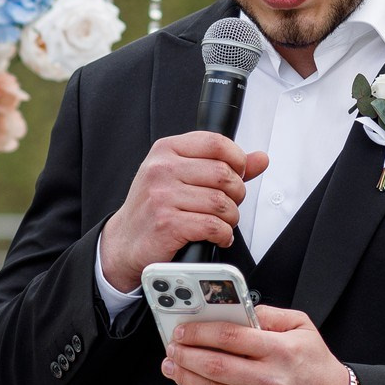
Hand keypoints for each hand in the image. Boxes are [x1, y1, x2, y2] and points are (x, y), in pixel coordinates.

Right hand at [99, 132, 271, 293]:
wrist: (124, 241)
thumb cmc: (154, 207)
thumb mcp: (181, 176)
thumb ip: (221, 165)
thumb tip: (260, 159)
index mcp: (166, 150)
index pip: (215, 143)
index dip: (237, 159)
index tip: (237, 174)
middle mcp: (161, 169)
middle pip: (224, 174)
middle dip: (236, 194)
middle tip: (228, 204)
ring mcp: (162, 196)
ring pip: (222, 203)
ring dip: (231, 218)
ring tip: (222, 223)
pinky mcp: (167, 223)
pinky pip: (214, 227)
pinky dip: (223, 235)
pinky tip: (217, 237)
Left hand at [161, 305, 347, 384]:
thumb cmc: (318, 369)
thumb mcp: (304, 329)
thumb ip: (270, 314)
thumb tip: (240, 309)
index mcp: (280, 351)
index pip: (229, 336)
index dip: (199, 331)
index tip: (184, 329)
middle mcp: (269, 379)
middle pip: (214, 364)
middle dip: (185, 353)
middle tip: (172, 346)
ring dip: (184, 375)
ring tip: (172, 364)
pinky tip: (189, 384)